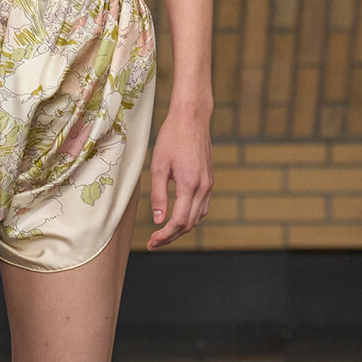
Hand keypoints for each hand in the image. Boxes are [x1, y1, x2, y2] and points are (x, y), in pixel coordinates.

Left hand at [147, 107, 212, 250]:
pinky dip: (191, 216)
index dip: (165, 235)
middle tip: (154, 242)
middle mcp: (203, 187)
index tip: (152, 242)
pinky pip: (202, 206)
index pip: (179, 221)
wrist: (192, 118)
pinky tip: (178, 217)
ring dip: (182, 228)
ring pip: (198, 217)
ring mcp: (208, 184)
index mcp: (189, 185)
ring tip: (164, 233)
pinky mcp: (209, 179)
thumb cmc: (172, 138)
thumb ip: (159, 195)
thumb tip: (159, 220)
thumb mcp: (158, 166)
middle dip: (172, 236)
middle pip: (190, 223)